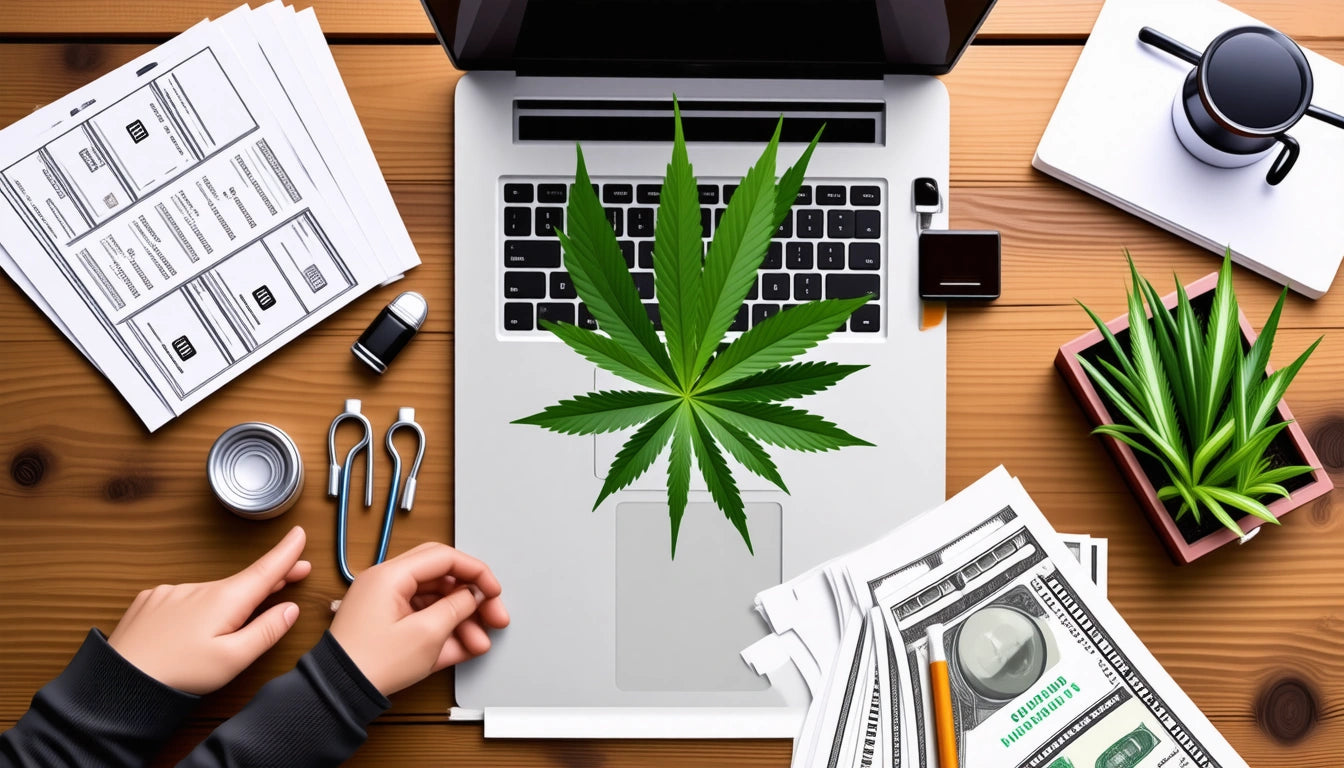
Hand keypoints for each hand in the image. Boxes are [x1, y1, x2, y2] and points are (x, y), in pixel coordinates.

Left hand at [108, 526, 310, 694]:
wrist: (118, 683)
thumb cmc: (177, 675)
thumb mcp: (233, 660)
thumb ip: (266, 631)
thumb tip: (290, 608)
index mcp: (224, 600)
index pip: (266, 570)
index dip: (286, 552)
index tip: (300, 534)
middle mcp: (199, 588)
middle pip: (242, 581)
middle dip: (269, 578)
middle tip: (295, 573)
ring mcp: (172, 592)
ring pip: (212, 593)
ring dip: (227, 602)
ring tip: (225, 630)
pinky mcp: (150, 602)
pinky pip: (184, 600)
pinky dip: (195, 609)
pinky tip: (190, 630)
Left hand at [330, 542, 508, 695]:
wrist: (338, 694)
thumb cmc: (371, 664)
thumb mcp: (427, 634)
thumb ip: (457, 607)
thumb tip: (473, 595)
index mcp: (391, 576)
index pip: (444, 558)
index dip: (476, 572)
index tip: (493, 592)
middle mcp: (386, 583)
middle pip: (442, 578)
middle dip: (471, 598)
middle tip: (493, 616)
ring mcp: (386, 604)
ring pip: (435, 600)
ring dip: (461, 620)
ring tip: (478, 643)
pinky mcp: (387, 623)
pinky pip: (422, 618)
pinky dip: (444, 630)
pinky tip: (463, 646)